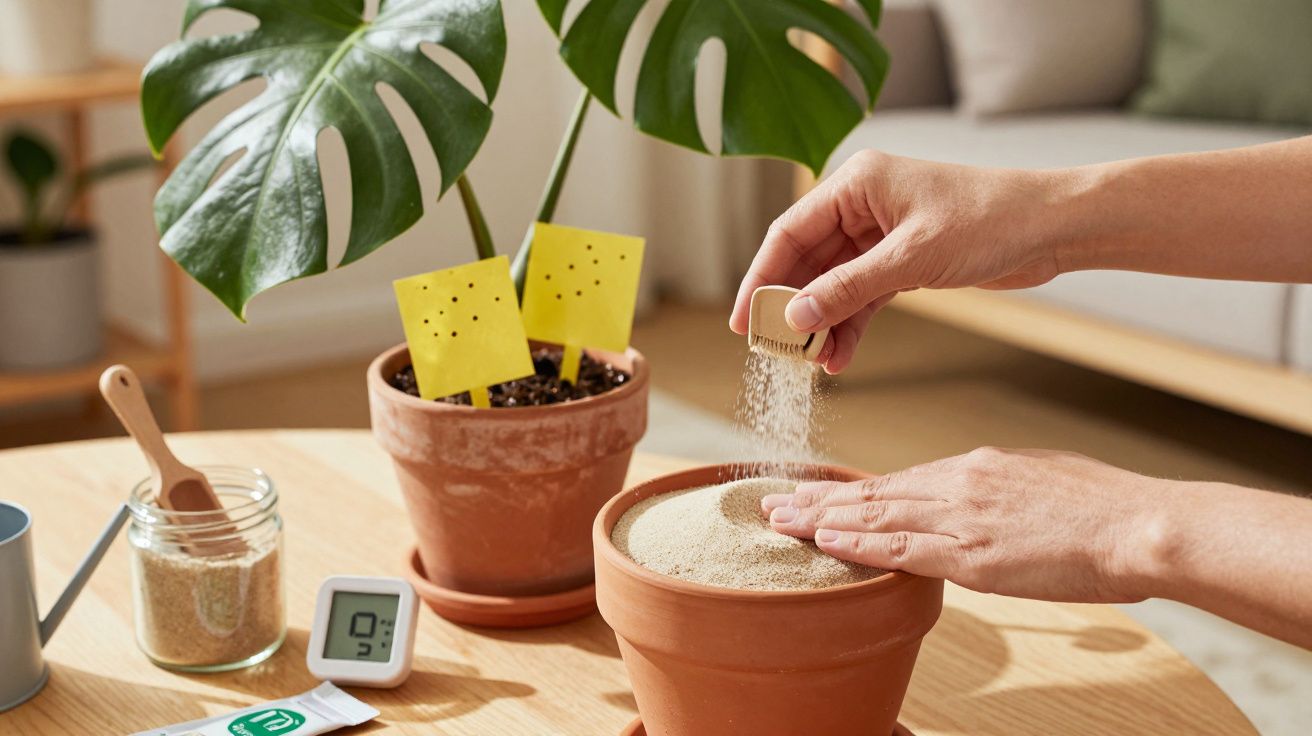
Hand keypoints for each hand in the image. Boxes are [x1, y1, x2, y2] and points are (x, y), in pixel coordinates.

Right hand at [728, 150, 1065, 373]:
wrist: (1052, 227)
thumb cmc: (990, 219)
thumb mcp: (911, 258)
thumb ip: (849, 289)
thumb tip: (796, 318)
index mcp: (856, 183)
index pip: (789, 232)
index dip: (761, 277)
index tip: (743, 320)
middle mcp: (862, 205)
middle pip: (806, 261)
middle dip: (791, 307)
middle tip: (773, 349)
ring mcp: (881, 234)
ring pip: (833, 284)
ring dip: (822, 323)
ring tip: (812, 362)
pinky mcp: (902, 261)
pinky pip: (862, 297)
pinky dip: (851, 326)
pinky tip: (841, 357)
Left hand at [761, 448, 1162, 602]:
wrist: (1138, 524)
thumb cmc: (1105, 506)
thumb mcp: (1042, 479)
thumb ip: (999, 488)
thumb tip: (981, 496)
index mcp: (975, 466)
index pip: (899, 480)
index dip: (853, 489)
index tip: (819, 491)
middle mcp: (958, 483)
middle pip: (873, 491)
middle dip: (819, 498)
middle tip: (773, 501)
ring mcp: (960, 517)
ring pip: (874, 515)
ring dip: (820, 518)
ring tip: (779, 520)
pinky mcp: (970, 553)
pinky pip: (900, 548)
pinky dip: (857, 543)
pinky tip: (824, 540)